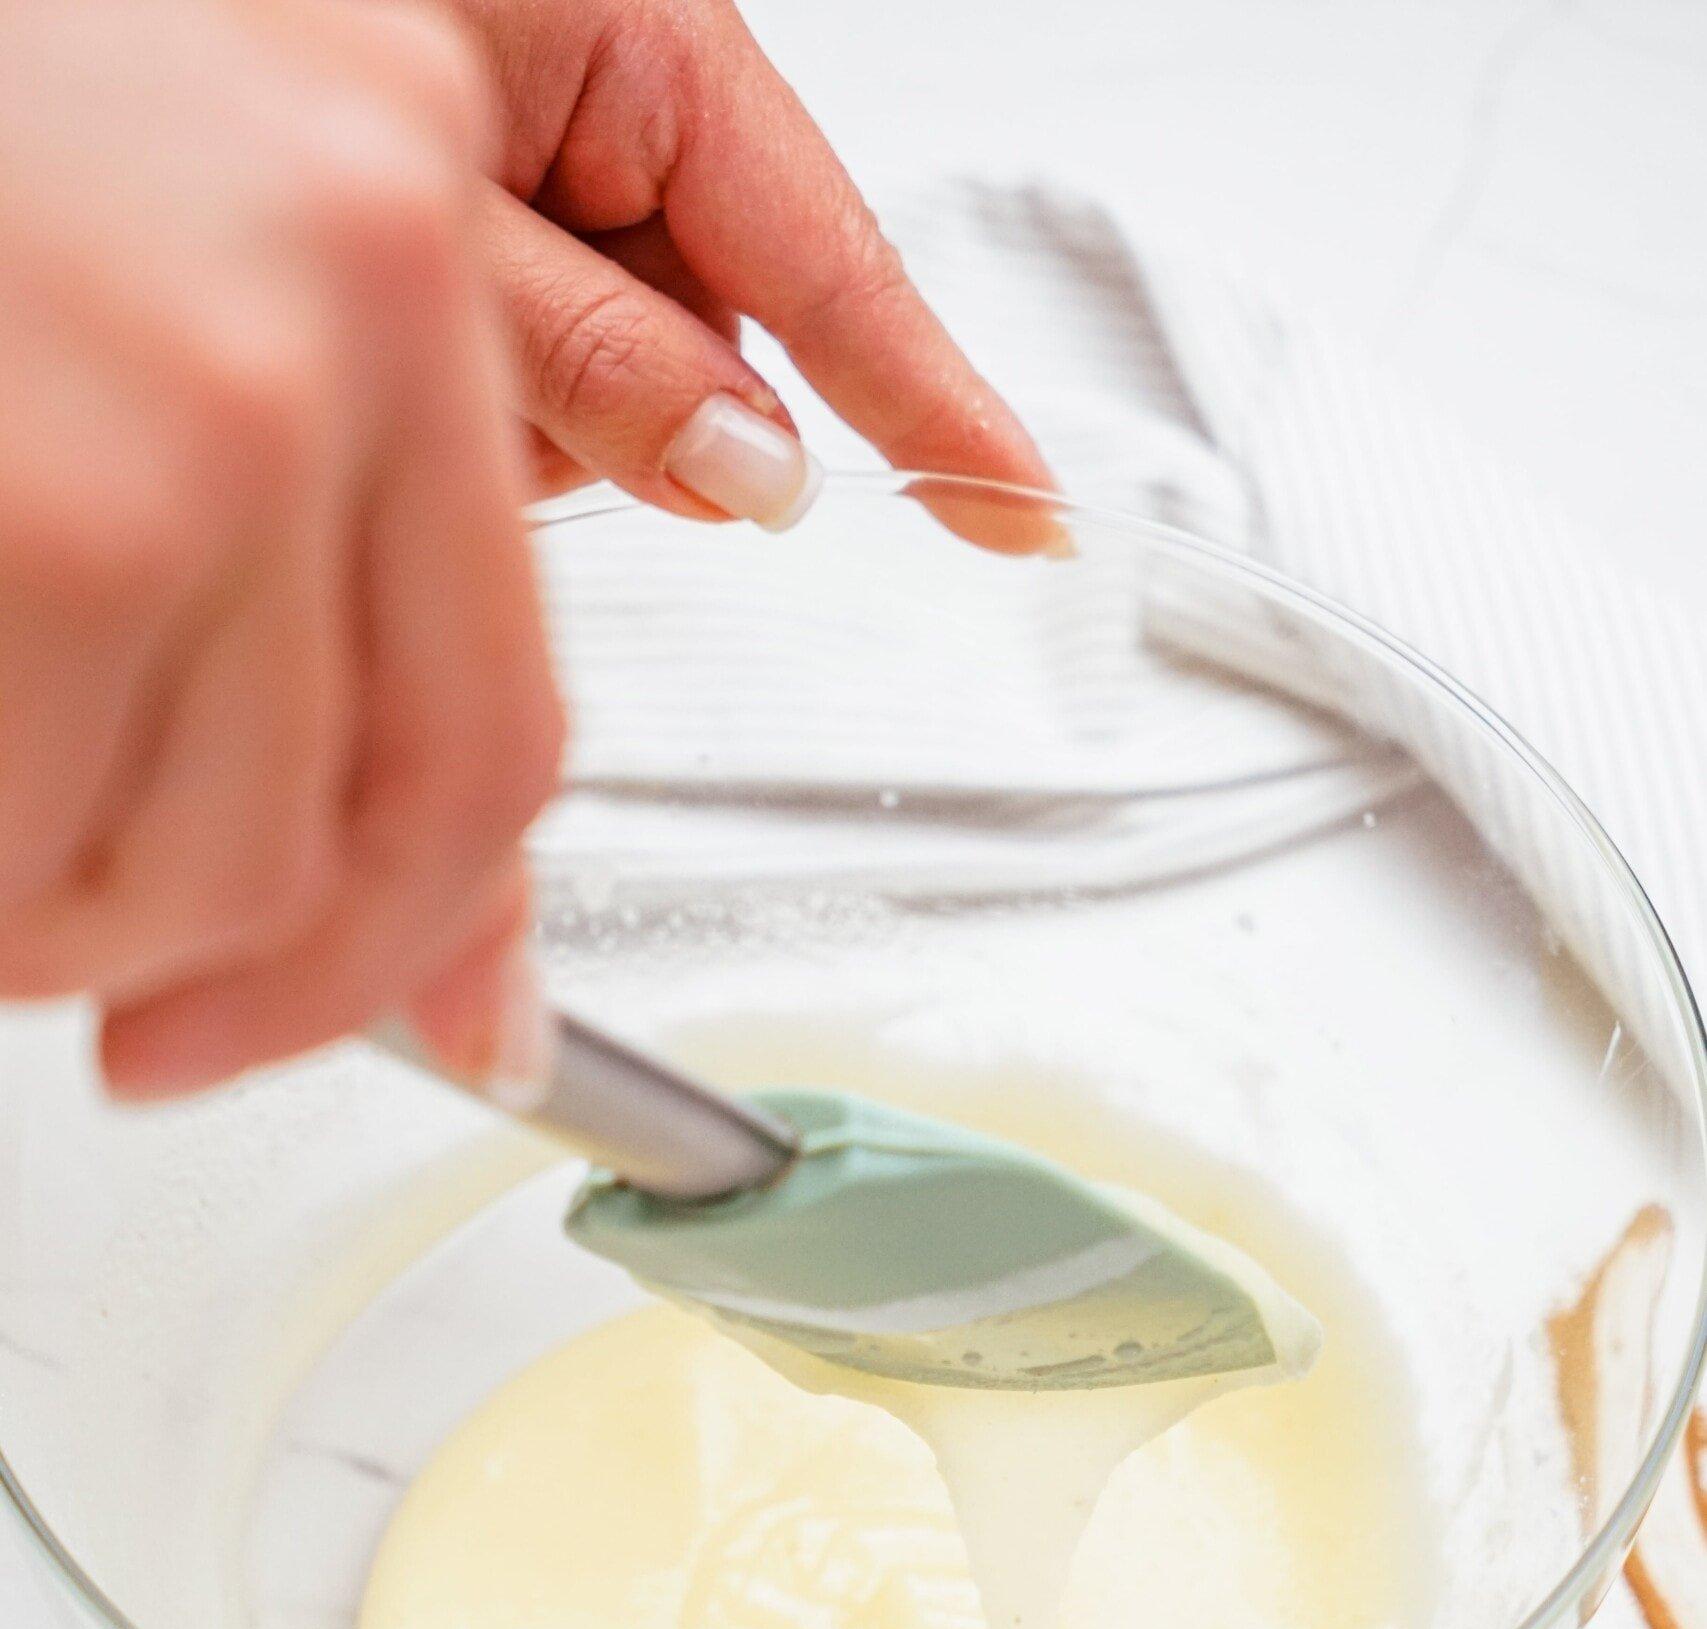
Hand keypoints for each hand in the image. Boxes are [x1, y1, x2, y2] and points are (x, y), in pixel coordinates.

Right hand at [0, 0, 563, 1100]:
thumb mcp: (168, 301)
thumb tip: (465, 975)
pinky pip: (38, 853)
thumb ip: (324, 593)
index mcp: (400, 217)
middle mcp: (351, 290)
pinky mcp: (58, 521)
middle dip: (234, 973)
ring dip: (60, 923)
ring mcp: (207, 404)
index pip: (499, 713)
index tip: (413, 1033)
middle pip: (377, 826)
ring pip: (207, 870)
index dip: (424, 936)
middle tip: (120, 996)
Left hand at [452, 0, 1058, 545]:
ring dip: (519, 406)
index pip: (840, 275)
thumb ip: (596, 358)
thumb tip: (753, 473)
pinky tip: (403, 323)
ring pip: (612, 377)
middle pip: (703, 352)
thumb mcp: (439, 216)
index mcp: (654, 46)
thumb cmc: (264, 16)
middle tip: (481, 370)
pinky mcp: (501, 186)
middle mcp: (629, 94)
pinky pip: (540, 349)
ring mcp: (563, 147)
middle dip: (605, 414)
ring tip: (406, 321)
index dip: (935, 411)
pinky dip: (476, 375)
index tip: (1029, 516)